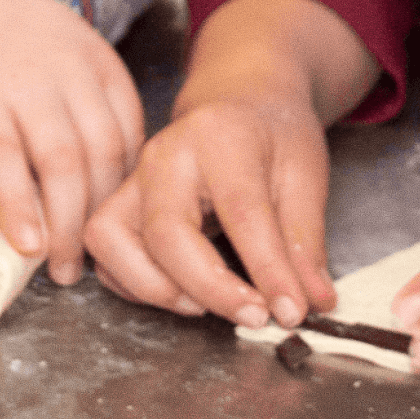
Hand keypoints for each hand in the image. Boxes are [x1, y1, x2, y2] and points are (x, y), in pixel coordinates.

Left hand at [0, 0, 142, 285]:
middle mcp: (32, 81)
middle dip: (68, 222)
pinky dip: (129, 172)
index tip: (31, 248)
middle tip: (63, 270)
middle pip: (62, 159)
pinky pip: (132, 128)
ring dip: (104, 205)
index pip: (2, 153)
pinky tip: (117, 203)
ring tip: (90, 247)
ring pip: (106, 147)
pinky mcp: (111, 70)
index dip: (18, 202)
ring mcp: (78, 72)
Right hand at [85, 0, 377, 326]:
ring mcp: (132, 180)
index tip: (292, 310)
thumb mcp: (305, 174)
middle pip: (167, 233)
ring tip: (208, 307)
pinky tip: (181, 292)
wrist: (237, 101)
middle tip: (256, 317)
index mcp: (220, 137)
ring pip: (113, 244)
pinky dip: (136, 285)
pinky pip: (106, 256)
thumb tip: (313, 301)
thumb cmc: (270, 134)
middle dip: (210, 289)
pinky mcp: (117, 204)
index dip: (267, 270)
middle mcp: (164, 156)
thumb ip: (305, 240)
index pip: (242, 211)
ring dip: (158, 290)